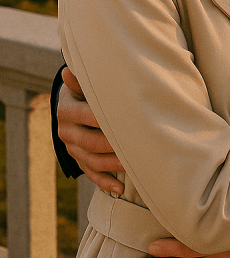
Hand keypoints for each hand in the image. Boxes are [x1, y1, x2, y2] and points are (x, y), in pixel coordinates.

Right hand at [57, 66, 123, 193]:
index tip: (126, 118)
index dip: (104, 119)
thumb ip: (80, 80)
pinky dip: (106, 182)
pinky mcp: (78, 161)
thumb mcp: (81, 83)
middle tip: (135, 144)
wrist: (70, 106)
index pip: (85, 116)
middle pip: (89, 142)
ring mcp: (72, 150)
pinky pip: (91, 174)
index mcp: (66, 111)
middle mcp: (65, 132)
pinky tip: (121, 188)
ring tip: (133, 163)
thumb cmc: (84, 89)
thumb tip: (68, 69)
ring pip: (91, 161)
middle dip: (113, 145)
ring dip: (113, 164)